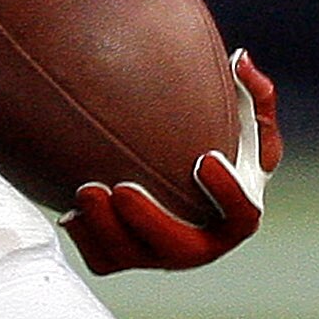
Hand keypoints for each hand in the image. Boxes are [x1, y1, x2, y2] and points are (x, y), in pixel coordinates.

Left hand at [66, 53, 280, 274]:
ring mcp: (157, 255)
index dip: (228, 194)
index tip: (204, 159)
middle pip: (180, 250)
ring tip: (86, 189)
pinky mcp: (122, 256)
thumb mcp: (240, 117)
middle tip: (124, 188)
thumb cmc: (212, 142)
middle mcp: (199, 245)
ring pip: (132, 258)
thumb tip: (239, 59)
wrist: (167, 173)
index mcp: (234, 216)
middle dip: (150, 221)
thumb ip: (251, 90)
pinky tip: (67, 207)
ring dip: (107, 229)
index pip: (243, 216)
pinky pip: (101, 259)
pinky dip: (84, 236)